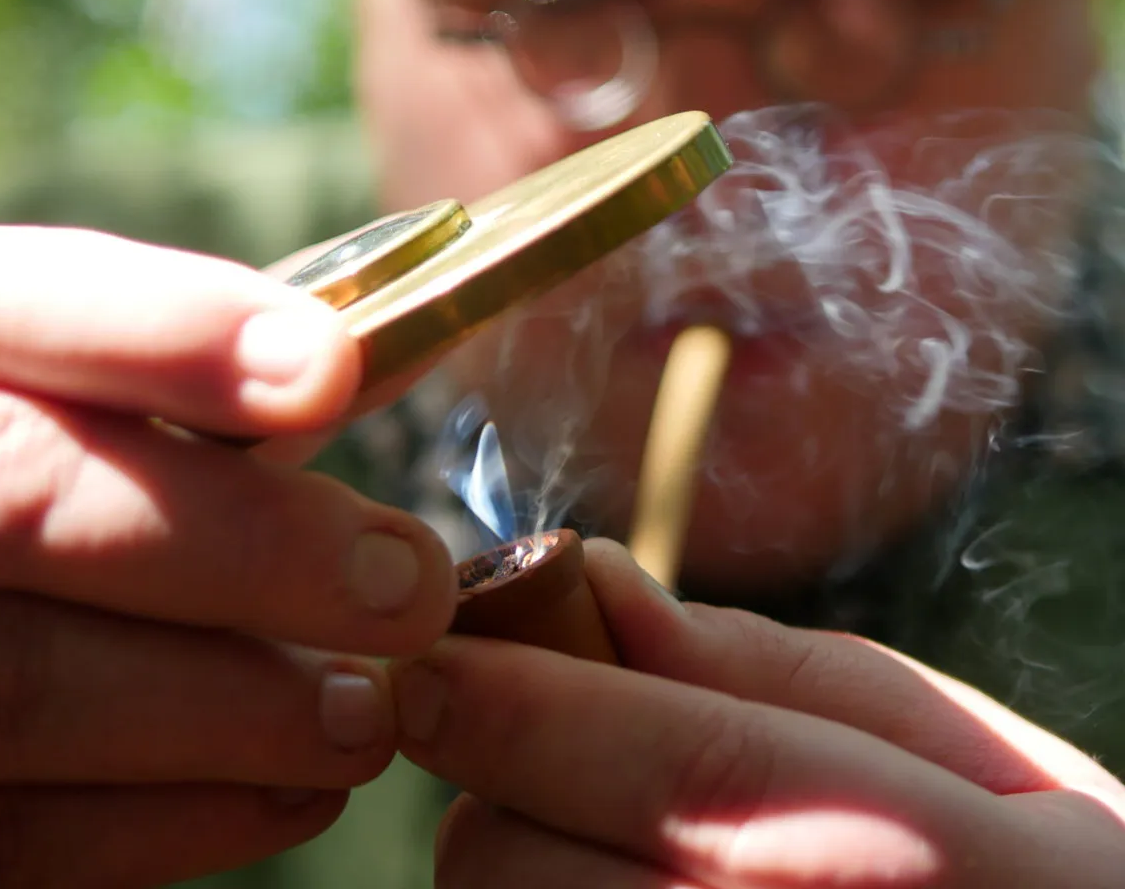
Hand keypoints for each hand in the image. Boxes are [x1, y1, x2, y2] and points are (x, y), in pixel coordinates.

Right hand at [0, 225, 456, 886]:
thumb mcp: (35, 385)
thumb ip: (173, 370)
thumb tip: (362, 362)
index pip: (3, 308)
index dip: (172, 331)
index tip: (332, 367)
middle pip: (17, 497)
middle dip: (242, 543)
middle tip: (406, 585)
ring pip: (9, 684)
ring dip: (226, 710)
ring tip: (368, 712)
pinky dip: (159, 824)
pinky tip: (289, 795)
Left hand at [393, 540, 1124, 886]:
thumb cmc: (1012, 867)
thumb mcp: (937, 740)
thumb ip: (760, 661)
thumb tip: (601, 579)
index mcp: (909, 854)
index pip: (677, 767)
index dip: (526, 704)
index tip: (426, 657)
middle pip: (536, 872)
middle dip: (498, 782)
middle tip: (537, 738)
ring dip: (510, 858)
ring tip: (594, 826)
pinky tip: (610, 883)